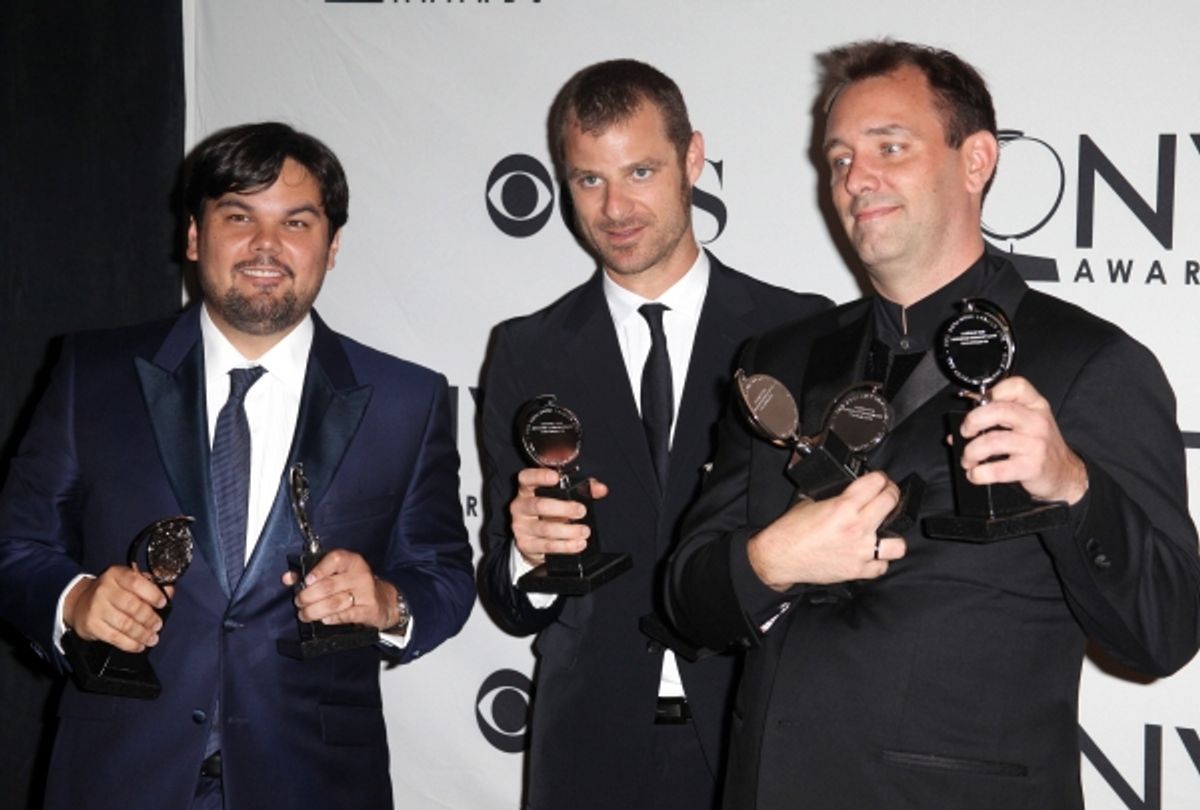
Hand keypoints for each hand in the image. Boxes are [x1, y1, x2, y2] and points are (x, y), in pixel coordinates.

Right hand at [64, 566, 168, 652]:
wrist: (79, 602)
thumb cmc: (111, 592)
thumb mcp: (128, 582)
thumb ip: (150, 585)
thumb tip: (169, 590)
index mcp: (117, 574)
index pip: (137, 582)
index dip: (152, 594)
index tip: (162, 603)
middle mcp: (105, 589)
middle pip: (132, 606)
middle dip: (149, 618)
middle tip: (158, 625)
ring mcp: (96, 607)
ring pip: (124, 624)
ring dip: (142, 634)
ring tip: (152, 638)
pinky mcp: (92, 625)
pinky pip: (114, 637)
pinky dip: (130, 644)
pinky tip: (139, 645)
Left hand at [282, 550, 398, 630]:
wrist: (382, 600)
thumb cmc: (353, 584)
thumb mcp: (337, 574)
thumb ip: (311, 573)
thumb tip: (288, 578)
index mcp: (351, 561)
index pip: (335, 560)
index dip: (318, 570)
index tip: (306, 581)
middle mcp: (360, 574)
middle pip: (328, 586)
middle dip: (308, 596)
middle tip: (299, 602)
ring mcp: (366, 592)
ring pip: (334, 603)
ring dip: (314, 611)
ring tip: (305, 614)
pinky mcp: (369, 609)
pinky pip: (346, 615)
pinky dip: (331, 619)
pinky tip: (323, 619)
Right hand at [509, 467, 608, 565]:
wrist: (535, 540)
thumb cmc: (549, 512)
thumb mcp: (563, 497)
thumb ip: (583, 489)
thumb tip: (600, 489)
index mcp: (527, 490)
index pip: (527, 478)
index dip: (539, 476)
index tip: (555, 478)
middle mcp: (520, 507)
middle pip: (539, 505)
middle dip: (563, 508)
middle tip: (581, 511)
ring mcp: (521, 527)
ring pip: (545, 529)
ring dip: (568, 531)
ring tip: (584, 531)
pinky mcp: (525, 545)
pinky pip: (546, 546)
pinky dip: (565, 546)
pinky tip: (577, 544)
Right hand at [746, 471, 903, 590]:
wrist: (779, 557)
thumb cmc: (790, 531)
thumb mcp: (810, 503)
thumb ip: (834, 498)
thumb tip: (846, 494)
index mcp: (843, 506)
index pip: (876, 482)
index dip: (880, 477)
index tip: (880, 479)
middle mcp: (856, 528)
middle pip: (891, 502)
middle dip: (891, 494)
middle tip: (886, 495)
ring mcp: (860, 551)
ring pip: (898, 543)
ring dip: (892, 535)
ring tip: (884, 532)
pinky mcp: (857, 570)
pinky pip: (881, 566)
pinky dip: (878, 561)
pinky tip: (870, 555)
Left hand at [957, 376, 1087, 504]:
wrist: (1064, 472)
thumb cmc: (1039, 445)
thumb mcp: (1027, 423)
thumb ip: (998, 416)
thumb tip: (959, 425)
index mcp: (1035, 405)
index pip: (1016, 386)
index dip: (992, 392)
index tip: (977, 405)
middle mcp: (1036, 421)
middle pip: (998, 410)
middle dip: (972, 421)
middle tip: (966, 432)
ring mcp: (1035, 444)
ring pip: (992, 441)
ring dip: (971, 452)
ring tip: (968, 459)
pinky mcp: (1031, 467)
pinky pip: (998, 469)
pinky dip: (979, 473)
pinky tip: (976, 473)